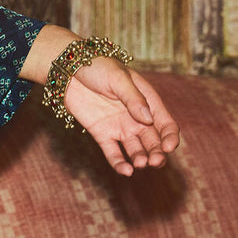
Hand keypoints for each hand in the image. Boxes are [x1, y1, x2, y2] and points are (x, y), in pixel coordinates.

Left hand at [64, 59, 179, 176]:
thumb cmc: (97, 66)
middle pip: (153, 141)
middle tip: (155, 161)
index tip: (168, 147)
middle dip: (157, 153)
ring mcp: (120, 127)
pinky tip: (125, 171)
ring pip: (136, 149)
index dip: (170, 137)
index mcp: (147, 101)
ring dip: (140, 159)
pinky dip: (119, 163)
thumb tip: (148, 120)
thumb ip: (133, 98)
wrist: (68, 68)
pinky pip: (113, 153)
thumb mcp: (117, 78)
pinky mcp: (102, 134)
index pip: (165, 124)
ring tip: (139, 164)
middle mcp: (137, 118)